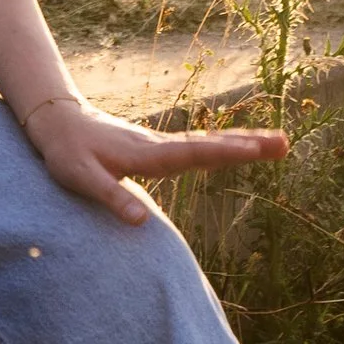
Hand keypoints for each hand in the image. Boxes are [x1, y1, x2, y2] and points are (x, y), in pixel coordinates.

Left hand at [19, 91, 290, 226]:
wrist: (58, 121)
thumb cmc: (67, 153)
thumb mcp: (81, 179)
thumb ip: (111, 199)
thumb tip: (142, 221)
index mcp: (146, 155)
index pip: (193, 154)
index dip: (227, 153)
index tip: (258, 149)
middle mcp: (159, 146)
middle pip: (210, 145)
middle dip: (248, 145)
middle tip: (285, 143)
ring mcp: (160, 145)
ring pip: (207, 144)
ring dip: (241, 143)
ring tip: (277, 143)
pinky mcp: (157, 148)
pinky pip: (197, 147)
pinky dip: (222, 146)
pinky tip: (239, 146)